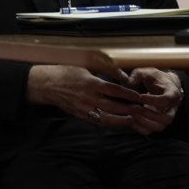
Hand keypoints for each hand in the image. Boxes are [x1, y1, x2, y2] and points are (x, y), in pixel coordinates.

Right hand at [25, 63, 142, 125]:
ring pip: (105, 117)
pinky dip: (108, 123)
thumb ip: (106, 70)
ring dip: (120, 119)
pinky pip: (96, 121)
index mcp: (91, 83)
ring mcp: (83, 108)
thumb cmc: (67, 72)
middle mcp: (88, 97)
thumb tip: (123, 76)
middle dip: (128, 109)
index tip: (139, 96)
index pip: (115, 90)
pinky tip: (117, 123)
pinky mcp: (80, 115)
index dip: (128, 94)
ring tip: (132, 119)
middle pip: (113, 106)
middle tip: (141, 110)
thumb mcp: (86, 66)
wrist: (46, 85)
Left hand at [123, 67, 183, 134]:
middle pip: (166, 118)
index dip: (153, 100)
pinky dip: (140, 128)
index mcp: (172, 93)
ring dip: (145, 123)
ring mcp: (165, 117)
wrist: (162, 87)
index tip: (140, 96)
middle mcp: (172, 108)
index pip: (166, 100)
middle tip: (135, 108)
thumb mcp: (148, 72)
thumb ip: (138, 74)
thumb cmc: (155, 79)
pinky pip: (151, 131)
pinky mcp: (157, 123)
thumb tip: (130, 81)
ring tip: (133, 115)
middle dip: (149, 114)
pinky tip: (131, 120)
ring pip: (160, 127)